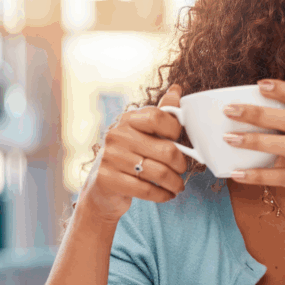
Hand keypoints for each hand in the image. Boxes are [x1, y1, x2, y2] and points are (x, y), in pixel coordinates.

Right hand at [78, 85, 187, 222]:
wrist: (102, 188)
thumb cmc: (130, 156)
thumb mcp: (144, 133)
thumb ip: (162, 114)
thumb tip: (177, 89)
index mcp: (128, 120)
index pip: (159, 118)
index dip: (176, 131)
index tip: (181, 143)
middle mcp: (117, 135)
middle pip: (166, 150)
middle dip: (181, 165)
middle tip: (182, 170)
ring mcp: (110, 157)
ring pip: (159, 173)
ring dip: (175, 183)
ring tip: (178, 186)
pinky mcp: (107, 179)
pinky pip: (146, 189)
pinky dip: (163, 195)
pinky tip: (167, 195)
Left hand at [223, 79, 284, 227]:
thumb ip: (274, 135)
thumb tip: (228, 128)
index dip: (283, 88)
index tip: (259, 84)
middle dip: (257, 113)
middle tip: (229, 110)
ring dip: (256, 140)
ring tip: (229, 139)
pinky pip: (282, 177)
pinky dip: (257, 175)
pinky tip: (236, 174)